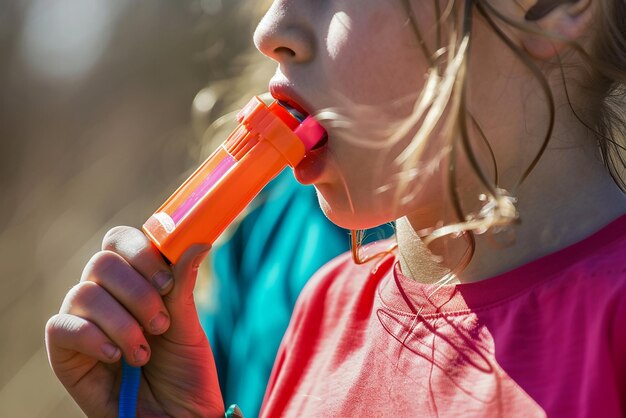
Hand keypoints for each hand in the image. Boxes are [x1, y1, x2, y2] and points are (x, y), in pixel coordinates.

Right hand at [45, 226, 223, 416]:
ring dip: (122, 322)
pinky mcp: (66, 353)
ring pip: (84, 293)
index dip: (140, 252)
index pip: (120, 241)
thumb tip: (197, 242)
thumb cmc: (184, 373)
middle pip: (102, 262)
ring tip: (144, 353)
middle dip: (136, 292)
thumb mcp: (188, 326)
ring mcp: (84, 323)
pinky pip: (62, 326)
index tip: (166, 281)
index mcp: (135, 282)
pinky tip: (117, 357)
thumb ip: (183, 285)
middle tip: (161, 323)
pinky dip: (94, 338)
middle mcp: (106, 297)